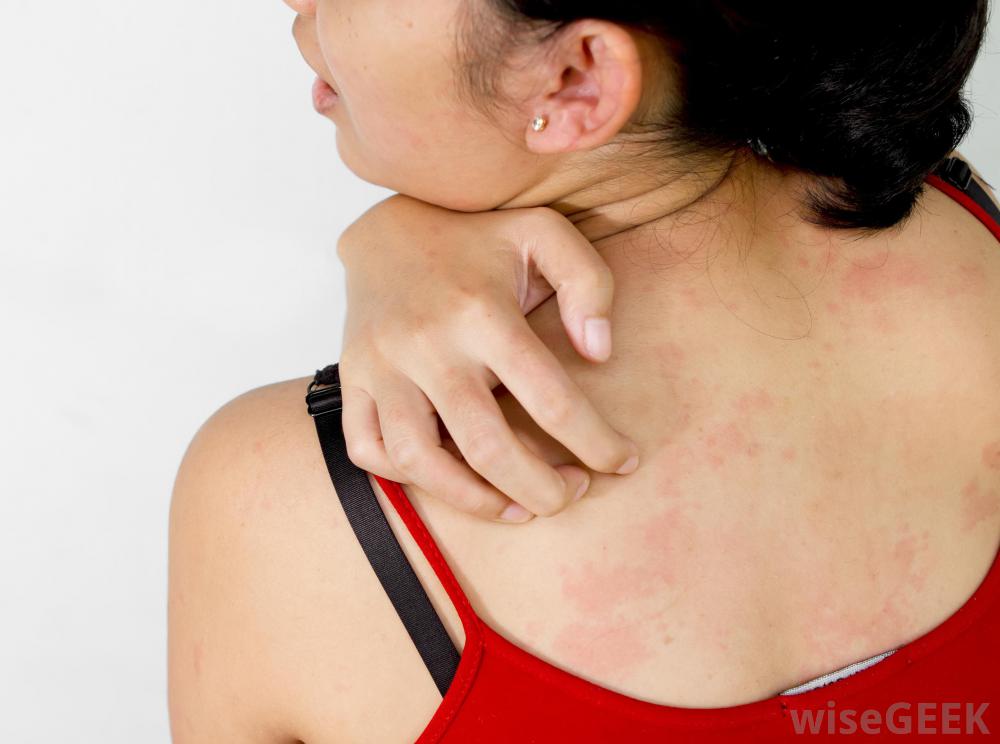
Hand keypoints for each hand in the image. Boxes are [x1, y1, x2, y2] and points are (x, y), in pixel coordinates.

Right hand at [336, 194, 639, 522]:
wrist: (388, 229)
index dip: (596, 442)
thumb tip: (599, 353)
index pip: (550, 398)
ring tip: (519, 508)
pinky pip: (368, 448)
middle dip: (541, 489)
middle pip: (486, 446)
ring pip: (420, 461)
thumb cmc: (477, 238)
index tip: (623, 461)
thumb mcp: (544, 233)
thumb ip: (588, 282)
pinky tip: (451, 479)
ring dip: (476, 500)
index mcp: (481, 312)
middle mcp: (426, 344)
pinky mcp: (352, 380)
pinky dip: (407, 478)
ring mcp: (381, 366)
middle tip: (572, 493)